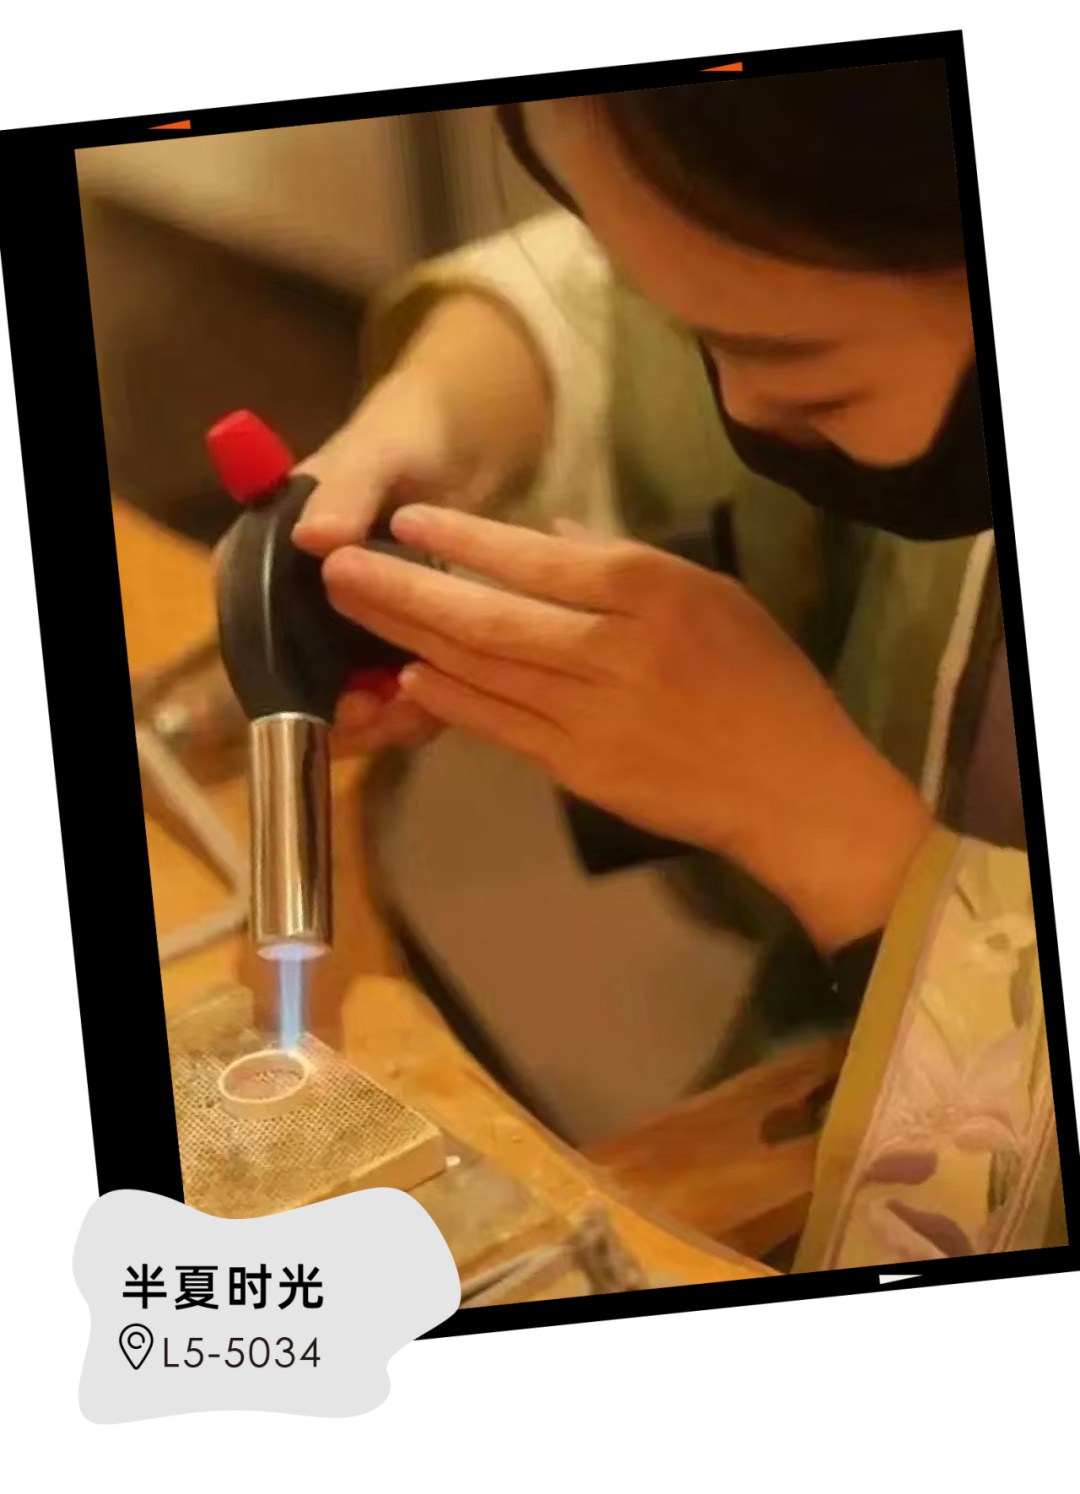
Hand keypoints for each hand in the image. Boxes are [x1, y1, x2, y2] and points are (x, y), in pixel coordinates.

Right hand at [214, 372, 476, 752]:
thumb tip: (313, 536)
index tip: (331, 703)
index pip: (252, 638)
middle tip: (383, 716)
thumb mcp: (375, 454)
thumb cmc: (403, 439)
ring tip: (416, 716)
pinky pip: (391, 690)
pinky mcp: (389, 641)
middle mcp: (292, 604)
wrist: (461, 441)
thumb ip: (345, 489)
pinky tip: (440, 706)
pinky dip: (413, 706)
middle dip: (341, 713)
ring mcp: (341, 628)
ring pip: (346, 695)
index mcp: (260, 562)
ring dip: (379, 717)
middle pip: (300, 683)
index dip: (284, 685)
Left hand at [320, 506, 934, 950]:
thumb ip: (623, 560)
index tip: (405, 519)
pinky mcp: (579, 768)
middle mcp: (612, 649)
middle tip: (337, 565)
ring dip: (409, 637)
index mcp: (651, 593)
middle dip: (403, 588)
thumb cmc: (763, 680)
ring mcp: (591, 715)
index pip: (536, 558)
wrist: (793, 787)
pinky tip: (408, 675)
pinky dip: (451, 699)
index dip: (462, 540)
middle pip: (488, 615)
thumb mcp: (711, 594)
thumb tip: (546, 528)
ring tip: (353, 609)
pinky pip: (500, 725)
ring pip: (482, 670)